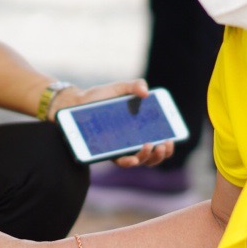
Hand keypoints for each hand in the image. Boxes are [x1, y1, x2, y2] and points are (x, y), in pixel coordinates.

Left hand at [53, 79, 175, 167]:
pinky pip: (119, 162)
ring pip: (138, 161)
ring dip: (147, 157)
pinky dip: (128, 162)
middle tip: (164, 144)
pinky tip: (132, 159)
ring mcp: (118, 149)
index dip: (167, 147)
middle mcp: (130, 142)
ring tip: (150, 146)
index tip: (172, 140)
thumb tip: (146, 92)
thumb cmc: (99, 97)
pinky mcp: (106, 152)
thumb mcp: (119, 88)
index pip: (158, 142)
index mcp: (138, 130)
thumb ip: (134, 85)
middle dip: (161, 153)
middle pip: (151, 156)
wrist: (75, 104)